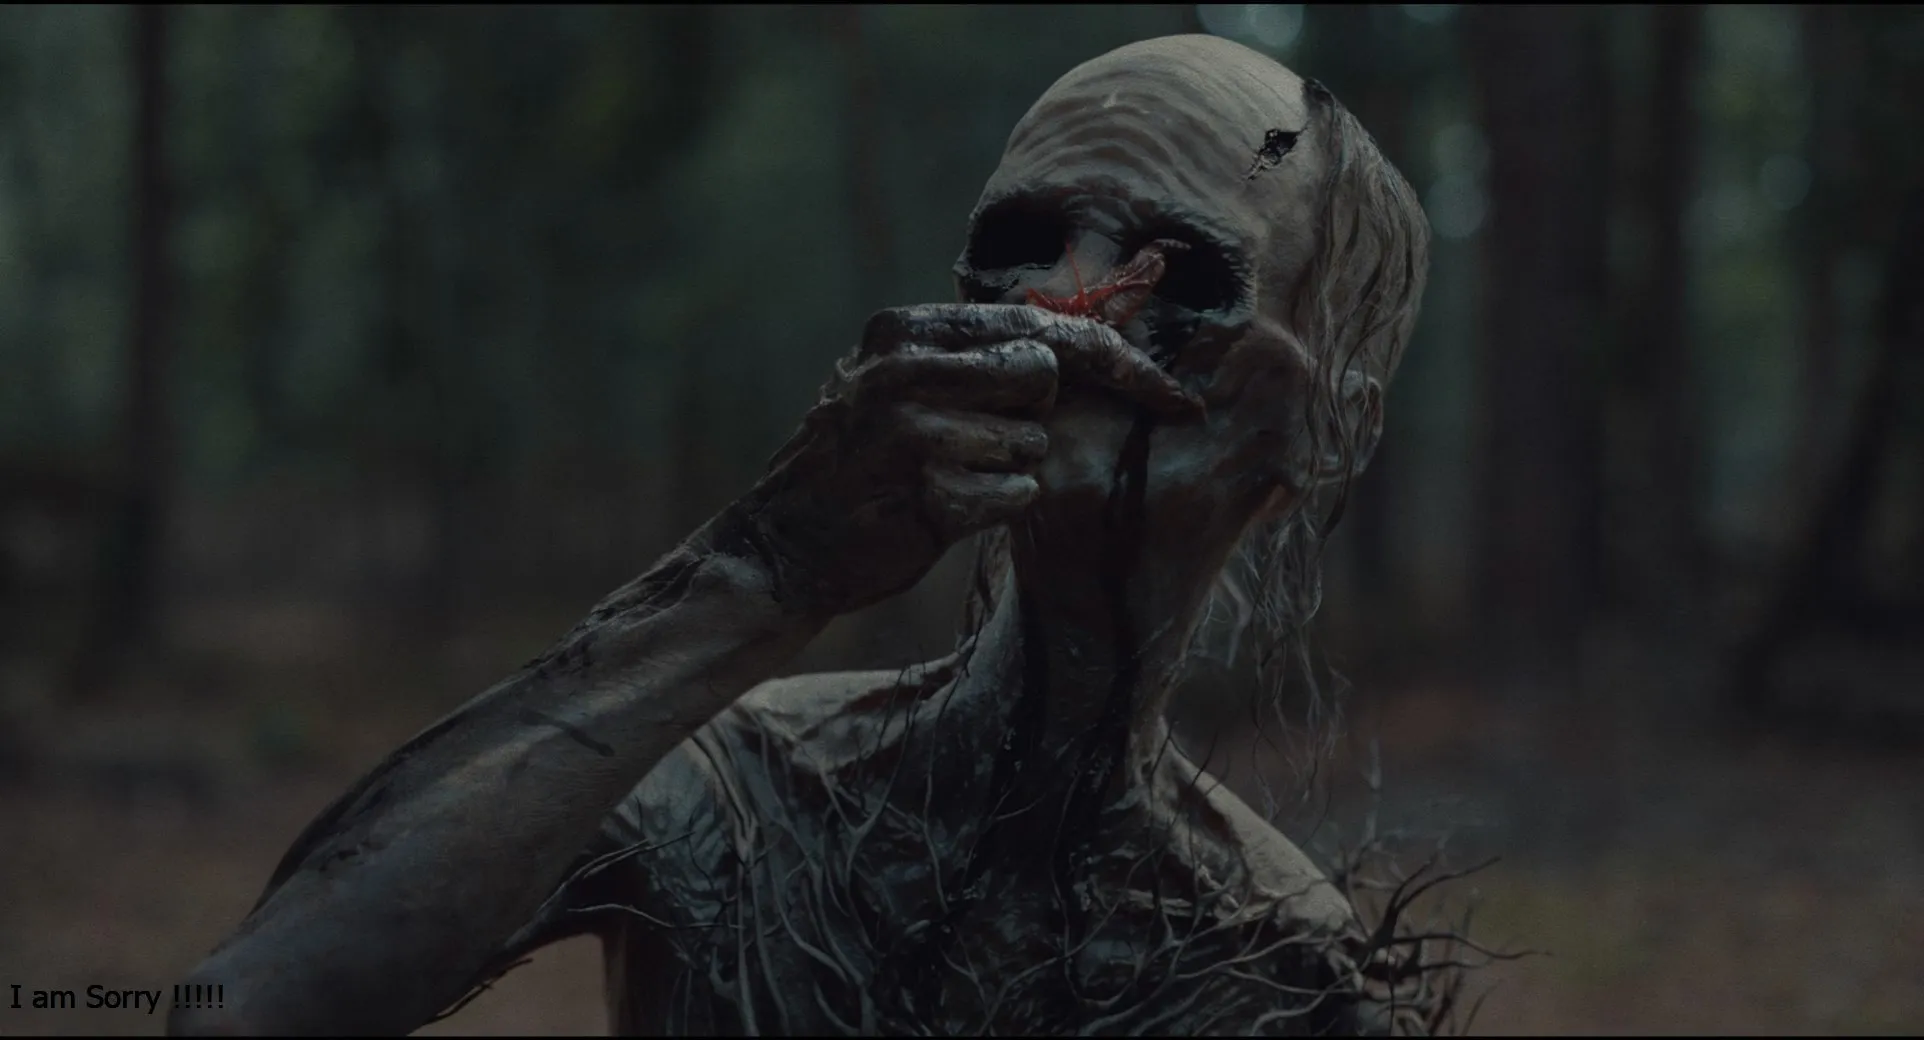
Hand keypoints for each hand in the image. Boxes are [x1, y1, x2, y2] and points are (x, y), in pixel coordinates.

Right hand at [719, 303, 1201, 617]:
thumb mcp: (902, 386)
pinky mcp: (924, 493)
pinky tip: (937, 512)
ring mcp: (911, 429)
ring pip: (1031, 442)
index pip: (1040, 325)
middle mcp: (904, 367)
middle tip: (985, 446)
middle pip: (1042, 375)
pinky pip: (1014, 496)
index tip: (1174, 394)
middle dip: (1033, 418)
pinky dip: (992, 509)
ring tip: (942, 480)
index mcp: (905, 330)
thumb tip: (1094, 343)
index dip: (1117, 360)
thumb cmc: (862, 465)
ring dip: (1006, 470)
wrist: (782, 544)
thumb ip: (979, 359)